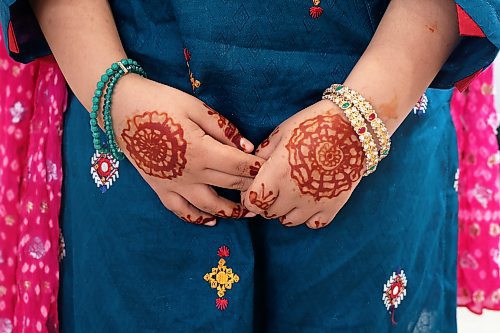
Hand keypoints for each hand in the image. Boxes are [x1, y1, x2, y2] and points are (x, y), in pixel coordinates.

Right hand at [111, 75, 263, 225]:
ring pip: (209, 206)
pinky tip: (211, 220)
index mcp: (202, 150)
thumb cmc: (160, 102)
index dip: (258, 168)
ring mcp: (174, 184)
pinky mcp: (160, 187)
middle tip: (267, 191)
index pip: (239, 165)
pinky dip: (197, 218)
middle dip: (251, 188)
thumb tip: (248, 147)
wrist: (119, 108)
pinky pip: (181, 210)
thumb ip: (224, 129)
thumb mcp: (195, 107)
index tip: (273, 170)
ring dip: (231, 211)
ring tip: (247, 212)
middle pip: (230, 185)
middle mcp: (190, 173)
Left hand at [242, 100, 364, 228]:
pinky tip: (311, 199)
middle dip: (267, 202)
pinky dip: (308, 216)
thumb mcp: (281, 133)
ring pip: (288, 221)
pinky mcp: (333, 207)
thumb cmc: (313, 124)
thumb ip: (263, 155)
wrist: (354, 126)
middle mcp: (293, 193)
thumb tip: (252, 169)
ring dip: (285, 210)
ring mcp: (313, 203)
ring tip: (292, 192)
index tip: (254, 188)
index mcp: (277, 173)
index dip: (250, 196)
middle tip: (274, 188)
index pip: (252, 201)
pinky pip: (313, 223)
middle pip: (268, 212)